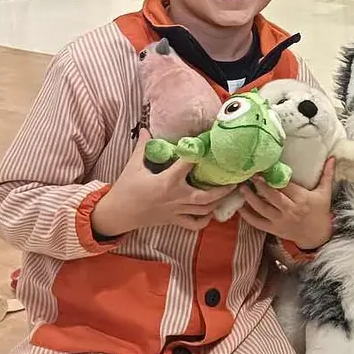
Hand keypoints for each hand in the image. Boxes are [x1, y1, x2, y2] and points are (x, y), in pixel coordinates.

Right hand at [91, 129, 235, 236]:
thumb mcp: (133, 165)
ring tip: (230, 192)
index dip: (199, 155)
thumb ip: (142, 147)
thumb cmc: (126, 188)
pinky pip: (194, 224)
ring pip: (204, 210)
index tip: (209, 145)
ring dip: (219, 202)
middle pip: (207, 196)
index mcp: (167, 182)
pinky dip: (204, 221)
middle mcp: (176, 197)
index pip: (188, 165)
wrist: (117, 214)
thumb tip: (147, 128)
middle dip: (224, 189)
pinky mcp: (174, 220)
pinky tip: (211, 213)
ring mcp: (177, 211)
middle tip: (236, 179)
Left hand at [239, 158, 334, 248]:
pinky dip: (247, 216)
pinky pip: (258, 223)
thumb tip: (332, 157)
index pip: (286, 186)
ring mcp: (281, 221)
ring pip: (262, 209)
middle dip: (260, 185)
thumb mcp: (325, 193)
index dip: (274, 177)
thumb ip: (327, 174)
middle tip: (250, 175)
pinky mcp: (274, 229)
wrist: (317, 236)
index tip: (265, 167)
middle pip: (272, 196)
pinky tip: (240, 207)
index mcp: (302, 199)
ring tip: (242, 188)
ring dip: (250, 198)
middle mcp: (291, 210)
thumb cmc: (320, 212)